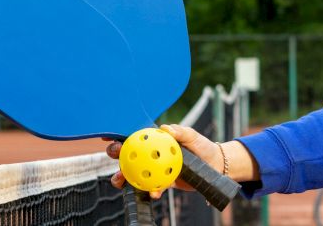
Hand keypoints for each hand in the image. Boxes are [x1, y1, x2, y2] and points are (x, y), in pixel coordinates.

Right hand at [105, 124, 222, 198]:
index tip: (107, 135)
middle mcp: (151, 154)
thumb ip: (180, 132)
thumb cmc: (202, 146)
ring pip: (134, 173)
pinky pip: (152, 187)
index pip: (134, 136)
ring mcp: (154, 169)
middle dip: (116, 154)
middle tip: (115, 155)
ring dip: (124, 177)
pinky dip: (150, 191)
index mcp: (155, 140)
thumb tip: (165, 128)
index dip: (119, 135)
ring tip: (120, 180)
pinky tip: (151, 193)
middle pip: (128, 154)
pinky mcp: (162, 183)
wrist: (214, 166)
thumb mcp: (192, 136)